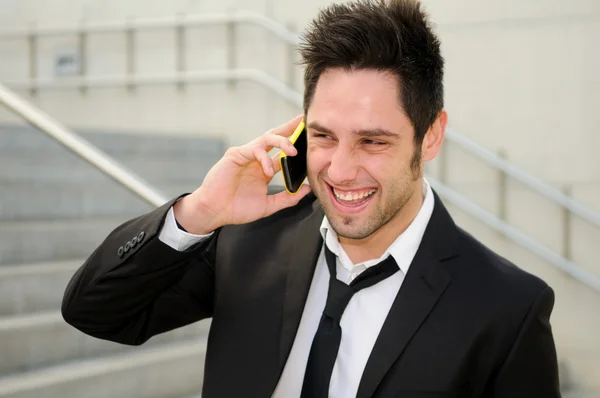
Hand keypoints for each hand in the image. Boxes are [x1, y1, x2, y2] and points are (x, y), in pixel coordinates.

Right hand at [174, 114, 311, 233]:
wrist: (215, 212)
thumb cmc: (237, 209)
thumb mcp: (268, 205)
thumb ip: (288, 198)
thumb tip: (308, 189)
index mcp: (264, 169)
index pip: (282, 152)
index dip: (295, 143)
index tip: (309, 137)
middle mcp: (256, 159)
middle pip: (275, 137)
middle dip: (290, 128)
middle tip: (303, 121)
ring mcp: (245, 155)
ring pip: (266, 138)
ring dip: (282, 141)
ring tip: (293, 151)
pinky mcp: (235, 155)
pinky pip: (254, 149)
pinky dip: (264, 158)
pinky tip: (269, 172)